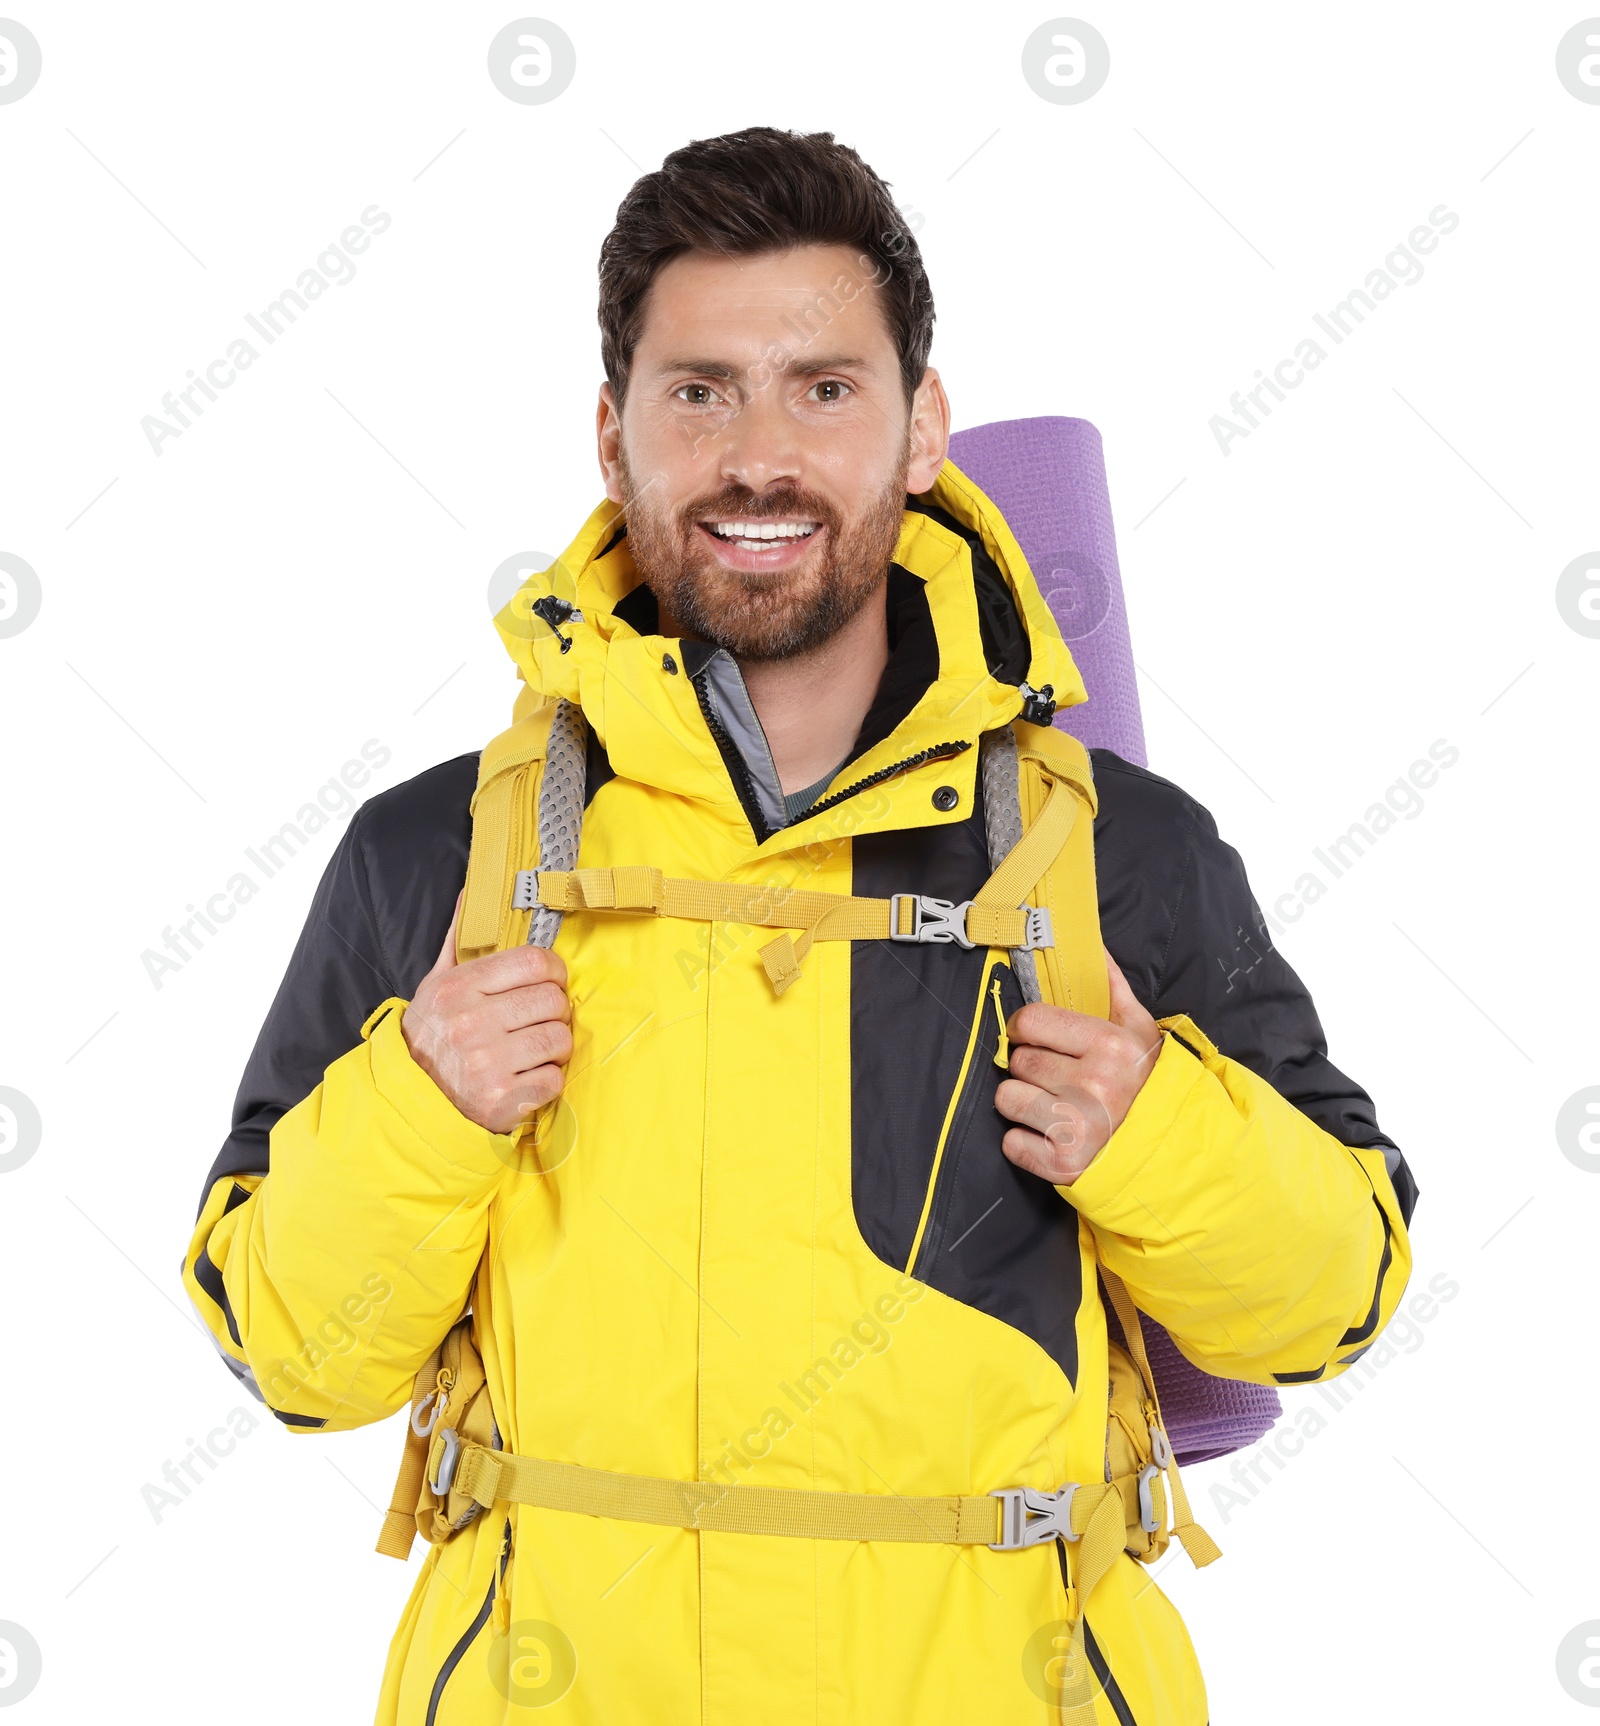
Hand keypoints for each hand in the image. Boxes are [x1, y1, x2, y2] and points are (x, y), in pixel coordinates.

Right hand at [401, 893, 572, 1133]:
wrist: (410, 1097)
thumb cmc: (433, 1034)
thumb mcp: (436, 983)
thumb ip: (459, 940)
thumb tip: (473, 892)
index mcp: (459, 988)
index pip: (535, 962)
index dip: (554, 971)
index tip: (548, 982)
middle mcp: (471, 1024)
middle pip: (554, 1001)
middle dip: (555, 1011)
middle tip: (539, 1019)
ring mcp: (486, 1064)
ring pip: (560, 1040)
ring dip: (555, 1046)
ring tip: (533, 1049)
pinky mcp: (500, 1101)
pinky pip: (554, 1080)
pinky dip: (547, 1080)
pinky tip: (526, 1077)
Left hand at [995, 951, 1162, 1185]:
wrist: (1170, 1150)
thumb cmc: (1145, 1084)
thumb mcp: (1138, 1030)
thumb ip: (1110, 986)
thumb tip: (1089, 943)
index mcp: (1110, 1046)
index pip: (1030, 1021)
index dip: (1026, 1028)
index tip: (1036, 1037)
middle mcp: (1094, 1085)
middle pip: (1017, 1061)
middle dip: (1029, 1067)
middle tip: (1055, 1076)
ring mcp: (1078, 1128)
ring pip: (1007, 1099)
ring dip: (1022, 1102)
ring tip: (1053, 1105)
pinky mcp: (1064, 1164)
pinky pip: (1011, 1143)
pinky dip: (1025, 1142)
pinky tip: (1052, 1136)